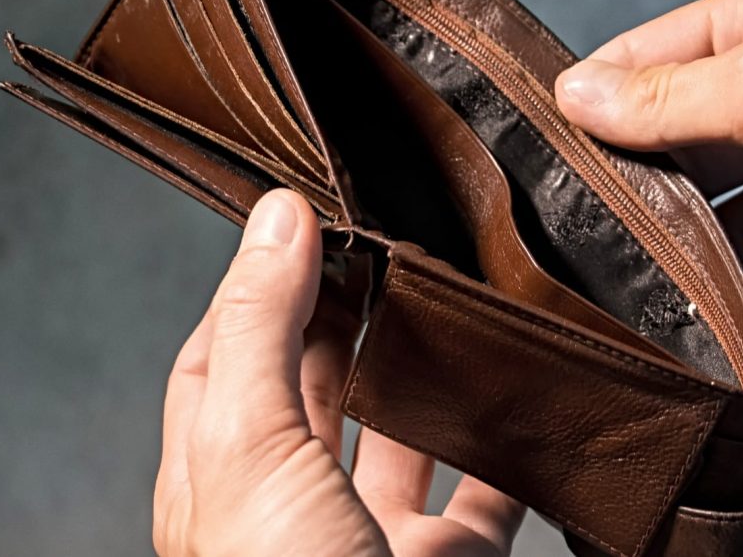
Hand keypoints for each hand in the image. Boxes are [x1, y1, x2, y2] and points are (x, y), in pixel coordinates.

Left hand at [153, 189, 524, 555]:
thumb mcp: (251, 447)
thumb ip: (261, 328)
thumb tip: (273, 217)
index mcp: (220, 477)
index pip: (222, 355)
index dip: (258, 288)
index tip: (303, 226)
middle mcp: (292, 506)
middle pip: (318, 386)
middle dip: (351, 318)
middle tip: (390, 248)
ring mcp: (372, 537)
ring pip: (404, 435)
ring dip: (430, 379)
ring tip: (457, 305)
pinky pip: (487, 493)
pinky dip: (507, 448)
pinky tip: (522, 400)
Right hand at [555, 0, 742, 350]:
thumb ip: (666, 101)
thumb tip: (575, 94)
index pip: (651, 63)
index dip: (596, 102)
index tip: (542, 151)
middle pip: (690, 153)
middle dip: (645, 197)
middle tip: (586, 240)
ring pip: (741, 228)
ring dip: (703, 265)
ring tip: (648, 302)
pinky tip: (727, 345)